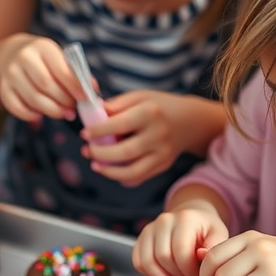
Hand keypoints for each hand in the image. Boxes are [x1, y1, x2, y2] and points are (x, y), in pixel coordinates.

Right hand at [0, 34, 84, 122]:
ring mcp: (11, 74)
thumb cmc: (45, 61)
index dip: (74, 86)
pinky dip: (32, 116)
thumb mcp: (59, 59)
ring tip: (63, 114)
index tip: (85, 98)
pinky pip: (18, 108)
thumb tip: (93, 89)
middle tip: (73, 110)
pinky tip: (41, 116)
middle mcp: (24, 58)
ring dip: (51, 111)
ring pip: (33, 99)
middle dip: (63, 101)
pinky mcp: (3, 89)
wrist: (12, 55)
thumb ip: (76, 74)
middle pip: (46, 86)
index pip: (60, 69)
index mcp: (43, 47)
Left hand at [81, 91, 215, 186]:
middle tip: (86, 151)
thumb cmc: (159, 106)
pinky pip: (139, 178)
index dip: (98, 131)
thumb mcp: (140, 97)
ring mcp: (162, 153)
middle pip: (123, 152)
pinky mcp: (163, 165)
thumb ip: (117, 105)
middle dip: (100, 154)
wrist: (190, 121)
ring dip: (109, 172)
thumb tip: (93, 114)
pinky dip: (122, 178)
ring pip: (131, 172)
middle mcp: (158, 135)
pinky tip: (112, 171)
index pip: (119, 125)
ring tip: (95, 165)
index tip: (85, 134)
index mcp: (150, 113)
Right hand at [132, 206, 228, 275]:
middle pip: (164, 257)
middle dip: (178, 274)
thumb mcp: (218, 235)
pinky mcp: (140, 239)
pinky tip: (165, 274)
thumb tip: (200, 255)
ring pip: (148, 262)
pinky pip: (138, 262)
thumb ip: (214, 246)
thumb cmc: (205, 230)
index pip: (181, 251)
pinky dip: (150, 274)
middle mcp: (164, 220)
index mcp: (185, 218)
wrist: (191, 219)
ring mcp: (149, 229)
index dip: (189, 270)